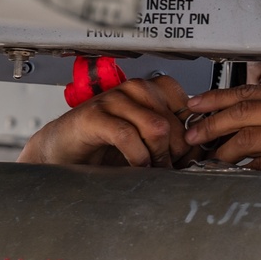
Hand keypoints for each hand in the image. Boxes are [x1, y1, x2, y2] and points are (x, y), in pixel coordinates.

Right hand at [18, 76, 199, 167]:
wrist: (63, 149)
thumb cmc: (103, 145)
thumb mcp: (144, 139)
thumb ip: (169, 140)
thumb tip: (198, 153)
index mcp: (149, 91)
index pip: (186, 104)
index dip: (189, 133)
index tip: (186, 155)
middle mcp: (133, 90)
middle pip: (173, 120)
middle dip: (175, 152)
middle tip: (168, 169)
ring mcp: (112, 100)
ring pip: (156, 125)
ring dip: (158, 155)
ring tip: (152, 168)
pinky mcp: (94, 117)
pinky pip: (127, 135)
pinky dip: (137, 157)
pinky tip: (135, 166)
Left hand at [183, 84, 260, 173]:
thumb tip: (236, 118)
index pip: (252, 92)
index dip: (218, 98)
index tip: (196, 105)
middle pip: (245, 111)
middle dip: (211, 123)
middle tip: (193, 135)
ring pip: (248, 137)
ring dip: (221, 149)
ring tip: (209, 157)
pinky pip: (259, 166)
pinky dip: (240, 169)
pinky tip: (230, 171)